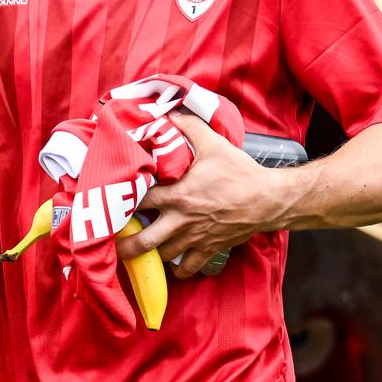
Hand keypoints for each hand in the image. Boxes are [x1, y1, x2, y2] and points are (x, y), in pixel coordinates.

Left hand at [118, 115, 281, 276]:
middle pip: (143, 241)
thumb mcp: (213, 144)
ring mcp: (194, 238)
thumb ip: (189, 127)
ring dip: (150, 254)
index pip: (138, 201)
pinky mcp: (208, 249)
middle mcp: (180, 220)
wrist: (268, 199)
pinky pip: (187, 269)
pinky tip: (172, 261)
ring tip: (141, 249)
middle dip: (126, 245)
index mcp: (176, 194)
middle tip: (114, 242)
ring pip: (162, 256)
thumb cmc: (239, 172)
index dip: (122, 203)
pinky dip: (177, 269)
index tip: (113, 203)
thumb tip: (171, 113)